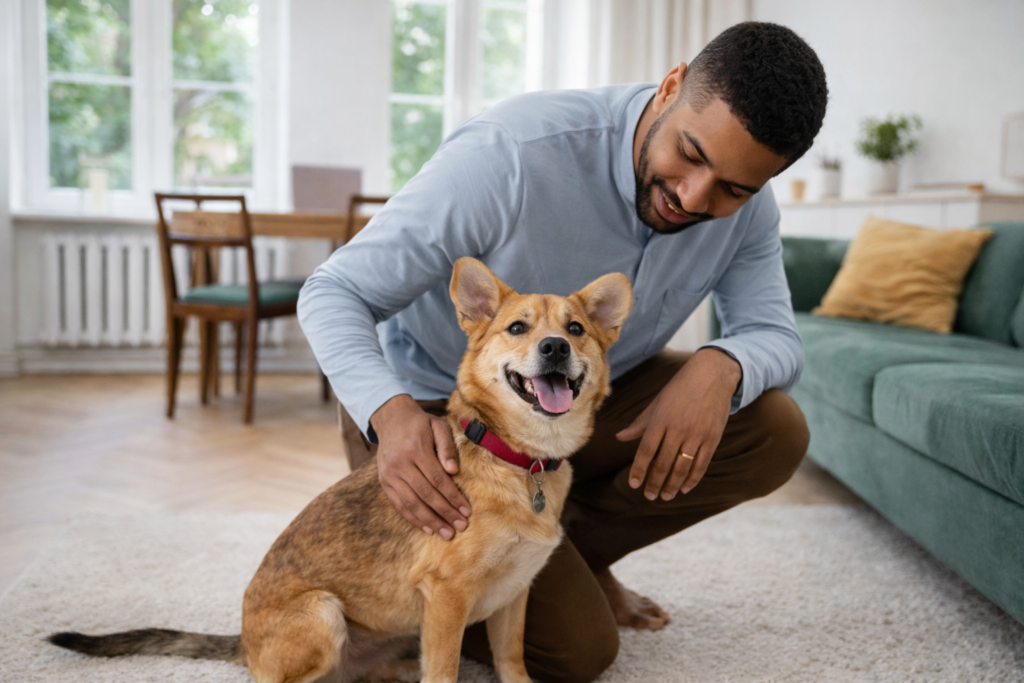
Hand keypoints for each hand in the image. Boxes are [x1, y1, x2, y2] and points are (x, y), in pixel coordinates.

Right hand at [370, 394, 471, 539]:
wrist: (391, 420)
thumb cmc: (421, 424)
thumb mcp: (438, 426)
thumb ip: (447, 446)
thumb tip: (454, 470)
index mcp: (416, 449)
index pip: (438, 479)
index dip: (453, 496)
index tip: (466, 510)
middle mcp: (400, 463)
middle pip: (425, 494)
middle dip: (445, 512)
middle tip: (461, 526)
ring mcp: (389, 474)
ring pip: (411, 503)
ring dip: (430, 521)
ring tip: (446, 533)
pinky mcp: (384, 482)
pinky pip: (399, 504)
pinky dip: (413, 519)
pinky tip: (428, 528)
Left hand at [616, 349, 740, 499]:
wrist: (712, 375)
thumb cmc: (680, 388)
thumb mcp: (657, 403)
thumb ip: (639, 424)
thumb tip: (619, 437)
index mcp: (661, 419)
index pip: (646, 450)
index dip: (639, 469)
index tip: (634, 484)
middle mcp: (678, 428)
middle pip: (664, 462)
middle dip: (655, 482)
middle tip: (649, 496)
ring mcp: (697, 434)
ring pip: (682, 467)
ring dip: (673, 485)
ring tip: (665, 496)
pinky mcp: (713, 438)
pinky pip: (702, 463)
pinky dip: (693, 478)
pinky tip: (685, 488)